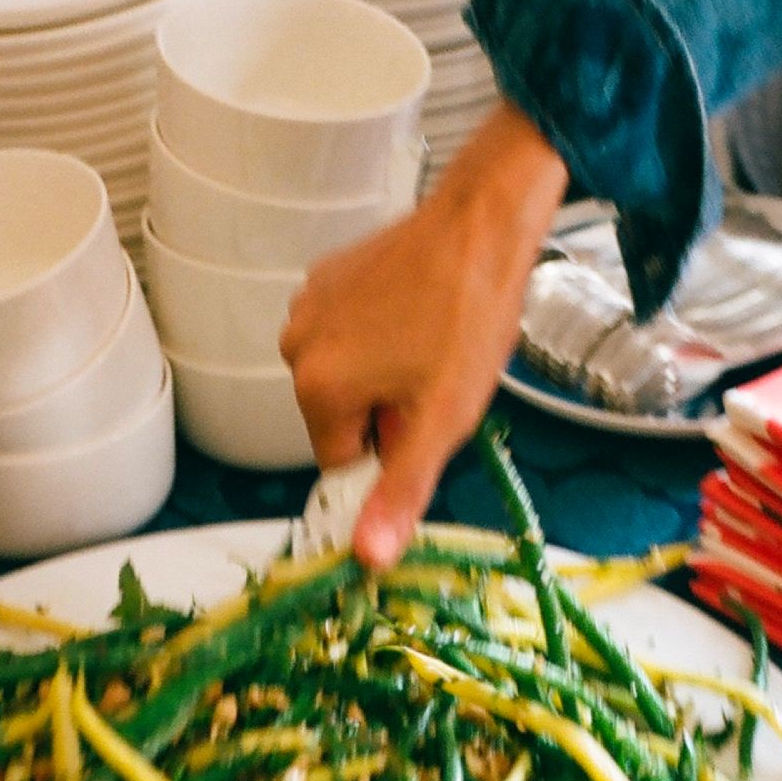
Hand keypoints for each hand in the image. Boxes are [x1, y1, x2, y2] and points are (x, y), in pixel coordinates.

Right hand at [280, 104, 567, 568]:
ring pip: (348, 373)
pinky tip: (421, 313)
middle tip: (438, 379)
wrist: (484, 224)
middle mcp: (297, 345)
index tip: (425, 420)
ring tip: (433, 342)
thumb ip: (400, 491)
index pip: (341, 460)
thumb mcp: (443, 420)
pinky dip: (381, 333)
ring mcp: (310, 304)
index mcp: (317, 388)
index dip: (391, 449)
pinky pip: (350, 331)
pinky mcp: (329, 276)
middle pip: (342, 416)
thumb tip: (367, 556)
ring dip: (387, 372)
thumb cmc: (468, 317)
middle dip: (388, 410)